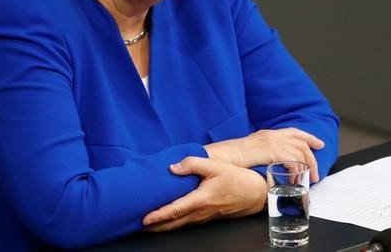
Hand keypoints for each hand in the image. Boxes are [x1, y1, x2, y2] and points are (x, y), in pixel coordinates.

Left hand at [142, 157, 265, 231]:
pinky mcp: (205, 218)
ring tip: (146, 225)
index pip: (174, 210)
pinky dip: (172, 223)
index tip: (143, 219)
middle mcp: (200, 213)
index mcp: (200, 200)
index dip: (158, 216)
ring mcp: (202, 217)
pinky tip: (165, 218)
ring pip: (178, 225)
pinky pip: (185, 223)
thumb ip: (193, 164)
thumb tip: (172, 167)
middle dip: (153, 227)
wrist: (254, 194)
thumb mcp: (215, 165)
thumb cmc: (236, 178)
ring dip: (161, 226)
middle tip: (136, 225)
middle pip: (172, 224)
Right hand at [204, 127, 324, 181]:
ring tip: (308, 180)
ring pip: (300, 153)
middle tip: (316, 172)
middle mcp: (273, 135)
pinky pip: (292, 162)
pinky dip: (296, 172)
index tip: (319, 143)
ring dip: (306, 168)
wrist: (225, 156)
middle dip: (312, 158)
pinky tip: (295, 180)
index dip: (309, 137)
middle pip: (301, 143)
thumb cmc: (234, 156)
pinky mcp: (272, 152)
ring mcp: (273, 142)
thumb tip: (272, 160)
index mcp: (269, 133)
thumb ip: (263, 150)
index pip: (294, 131)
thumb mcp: (251, 148)